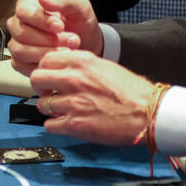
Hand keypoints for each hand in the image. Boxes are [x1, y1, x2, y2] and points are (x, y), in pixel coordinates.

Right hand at [7, 0, 103, 75]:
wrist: (87, 44)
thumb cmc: (80, 23)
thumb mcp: (79, 7)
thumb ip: (62, 0)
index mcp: (28, 6)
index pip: (23, 12)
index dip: (41, 20)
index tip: (60, 26)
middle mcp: (18, 24)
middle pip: (21, 33)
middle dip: (48, 40)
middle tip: (70, 40)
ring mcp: (17, 44)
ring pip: (20, 51)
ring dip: (46, 53)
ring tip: (67, 50)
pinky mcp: (20, 62)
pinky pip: (22, 66)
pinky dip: (42, 65)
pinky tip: (57, 60)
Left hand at [29, 50, 155, 144]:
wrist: (148, 113)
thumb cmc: (133, 92)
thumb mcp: (105, 66)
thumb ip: (82, 66)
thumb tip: (65, 68)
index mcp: (82, 62)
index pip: (46, 59)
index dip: (46, 69)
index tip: (50, 76)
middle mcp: (74, 79)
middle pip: (37, 79)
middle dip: (41, 88)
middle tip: (50, 93)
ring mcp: (73, 102)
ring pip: (42, 104)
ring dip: (50, 109)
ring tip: (63, 110)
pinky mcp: (75, 124)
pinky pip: (49, 125)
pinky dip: (55, 126)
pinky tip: (65, 124)